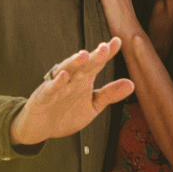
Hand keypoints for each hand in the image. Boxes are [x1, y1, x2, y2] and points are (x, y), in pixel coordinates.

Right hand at [10, 37, 133, 146]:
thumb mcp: (92, 106)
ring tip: (84, 55)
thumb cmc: (65, 114)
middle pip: (83, 65)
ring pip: (65, 71)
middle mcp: (70, 80)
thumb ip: (109, 95)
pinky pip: (49, 89)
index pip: (96, 64)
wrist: (40, 129)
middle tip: (105, 47)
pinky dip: (56, 83)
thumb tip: (132, 84)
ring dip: (73, 63)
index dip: (106, 54)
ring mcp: (56, 87)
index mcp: (83, 80)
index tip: (117, 42)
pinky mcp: (42, 97)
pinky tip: (64, 77)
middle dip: (93, 57)